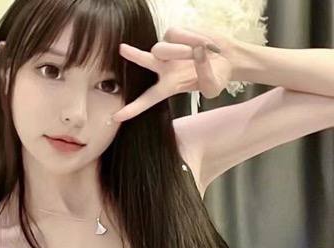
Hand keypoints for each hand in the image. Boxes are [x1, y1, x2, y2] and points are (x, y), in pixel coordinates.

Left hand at [111, 26, 236, 122]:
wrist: (229, 58)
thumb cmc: (218, 76)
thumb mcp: (214, 86)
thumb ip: (206, 76)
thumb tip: (198, 52)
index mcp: (169, 86)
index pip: (147, 99)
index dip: (132, 109)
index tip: (115, 117)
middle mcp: (163, 68)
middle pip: (144, 61)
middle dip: (133, 55)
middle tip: (122, 49)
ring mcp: (168, 49)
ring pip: (164, 47)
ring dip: (181, 50)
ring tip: (200, 50)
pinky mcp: (174, 33)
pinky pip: (177, 33)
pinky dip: (192, 37)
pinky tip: (204, 42)